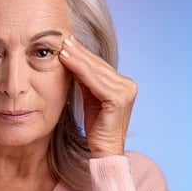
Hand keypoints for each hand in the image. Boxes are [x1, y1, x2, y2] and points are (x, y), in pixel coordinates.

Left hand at [58, 35, 136, 156]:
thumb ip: (85, 80)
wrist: (104, 151)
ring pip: (95, 71)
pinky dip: (79, 69)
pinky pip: (94, 81)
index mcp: (123, 85)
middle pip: (98, 65)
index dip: (83, 54)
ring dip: (77, 57)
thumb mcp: (90, 98)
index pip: (99, 66)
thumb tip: (72, 58)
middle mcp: (128, 86)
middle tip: (63, 39)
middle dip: (79, 52)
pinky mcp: (118, 99)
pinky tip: (67, 61)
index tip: (67, 42)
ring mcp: (125, 92)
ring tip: (63, 47)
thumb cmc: (96, 128)